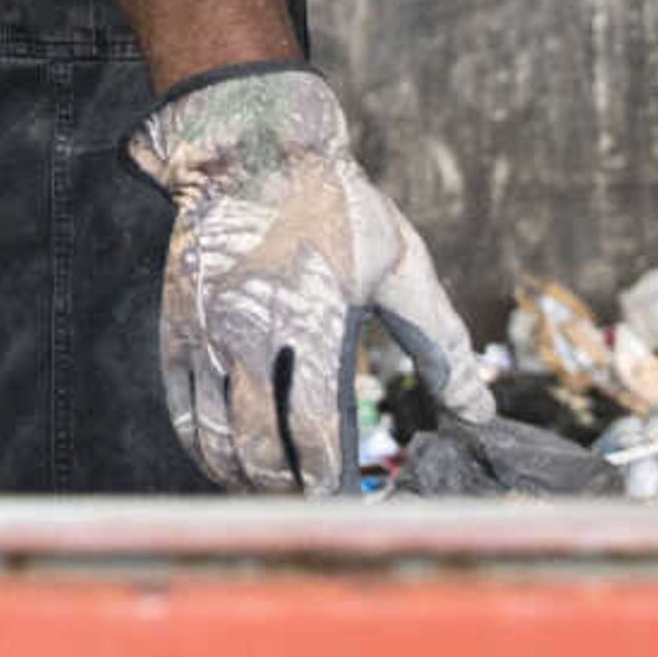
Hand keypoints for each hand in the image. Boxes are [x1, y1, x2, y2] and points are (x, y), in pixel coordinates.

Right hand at [128, 64, 492, 494]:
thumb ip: (441, 344)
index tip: (349, 503)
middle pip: (258, 445)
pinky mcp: (177, 326)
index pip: (313, 428)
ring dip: (243, 478)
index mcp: (311, 317)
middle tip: (314, 510)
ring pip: (213, 436)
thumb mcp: (401, 265)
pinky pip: (181, 408)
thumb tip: (479, 412)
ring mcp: (206, 330)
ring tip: (275, 495)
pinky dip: (203, 448)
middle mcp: (249, 329)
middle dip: (287, 491)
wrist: (251, 146)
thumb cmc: (337, 205)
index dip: (328, 480)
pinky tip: (228, 463)